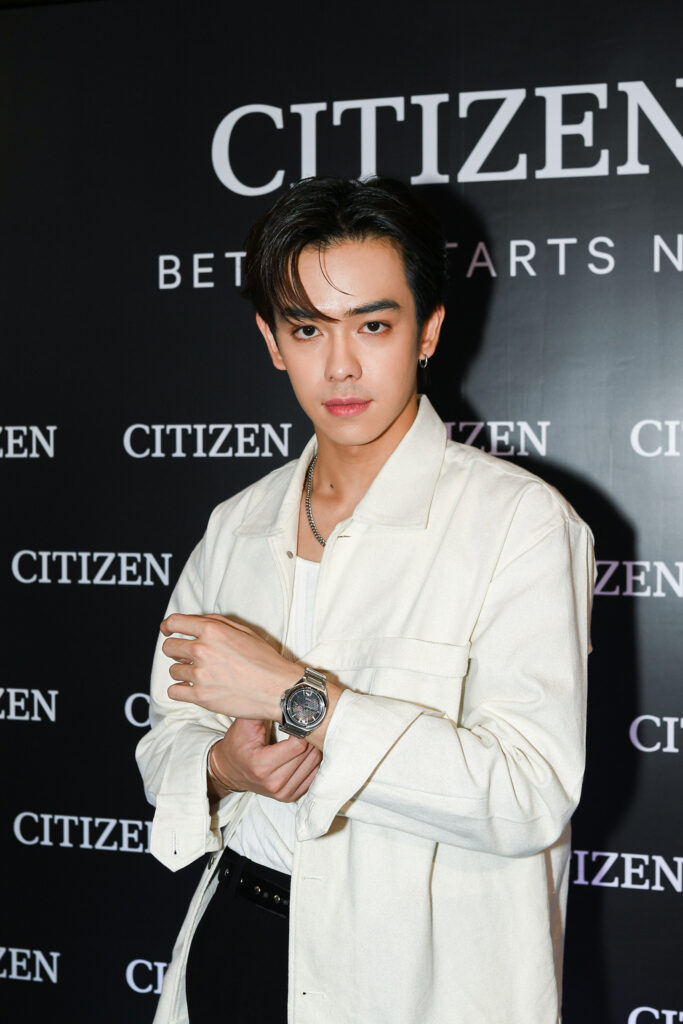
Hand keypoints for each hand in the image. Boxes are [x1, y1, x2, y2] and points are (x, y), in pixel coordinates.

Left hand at [161, 613, 300, 719]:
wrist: (278, 689)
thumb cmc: (265, 660)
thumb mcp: (244, 631)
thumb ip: (217, 623)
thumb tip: (196, 621)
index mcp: (212, 631)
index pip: (174, 622)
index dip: (168, 626)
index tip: (168, 631)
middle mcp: (202, 650)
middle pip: (169, 647)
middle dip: (176, 651)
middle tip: (188, 657)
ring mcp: (200, 675)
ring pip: (173, 671)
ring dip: (183, 672)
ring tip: (201, 675)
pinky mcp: (200, 697)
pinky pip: (174, 692)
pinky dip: (180, 691)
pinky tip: (193, 689)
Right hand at [209, 719, 320, 801]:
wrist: (229, 770)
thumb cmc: (237, 744)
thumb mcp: (245, 723)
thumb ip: (264, 710)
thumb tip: (288, 700)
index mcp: (261, 765)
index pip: (297, 746)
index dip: (301, 730)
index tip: (299, 720)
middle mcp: (273, 783)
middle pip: (308, 755)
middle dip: (309, 738)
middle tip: (305, 725)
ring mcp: (282, 792)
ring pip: (314, 765)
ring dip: (313, 749)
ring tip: (305, 736)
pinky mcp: (289, 796)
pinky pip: (313, 776)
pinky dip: (312, 762)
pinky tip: (305, 751)